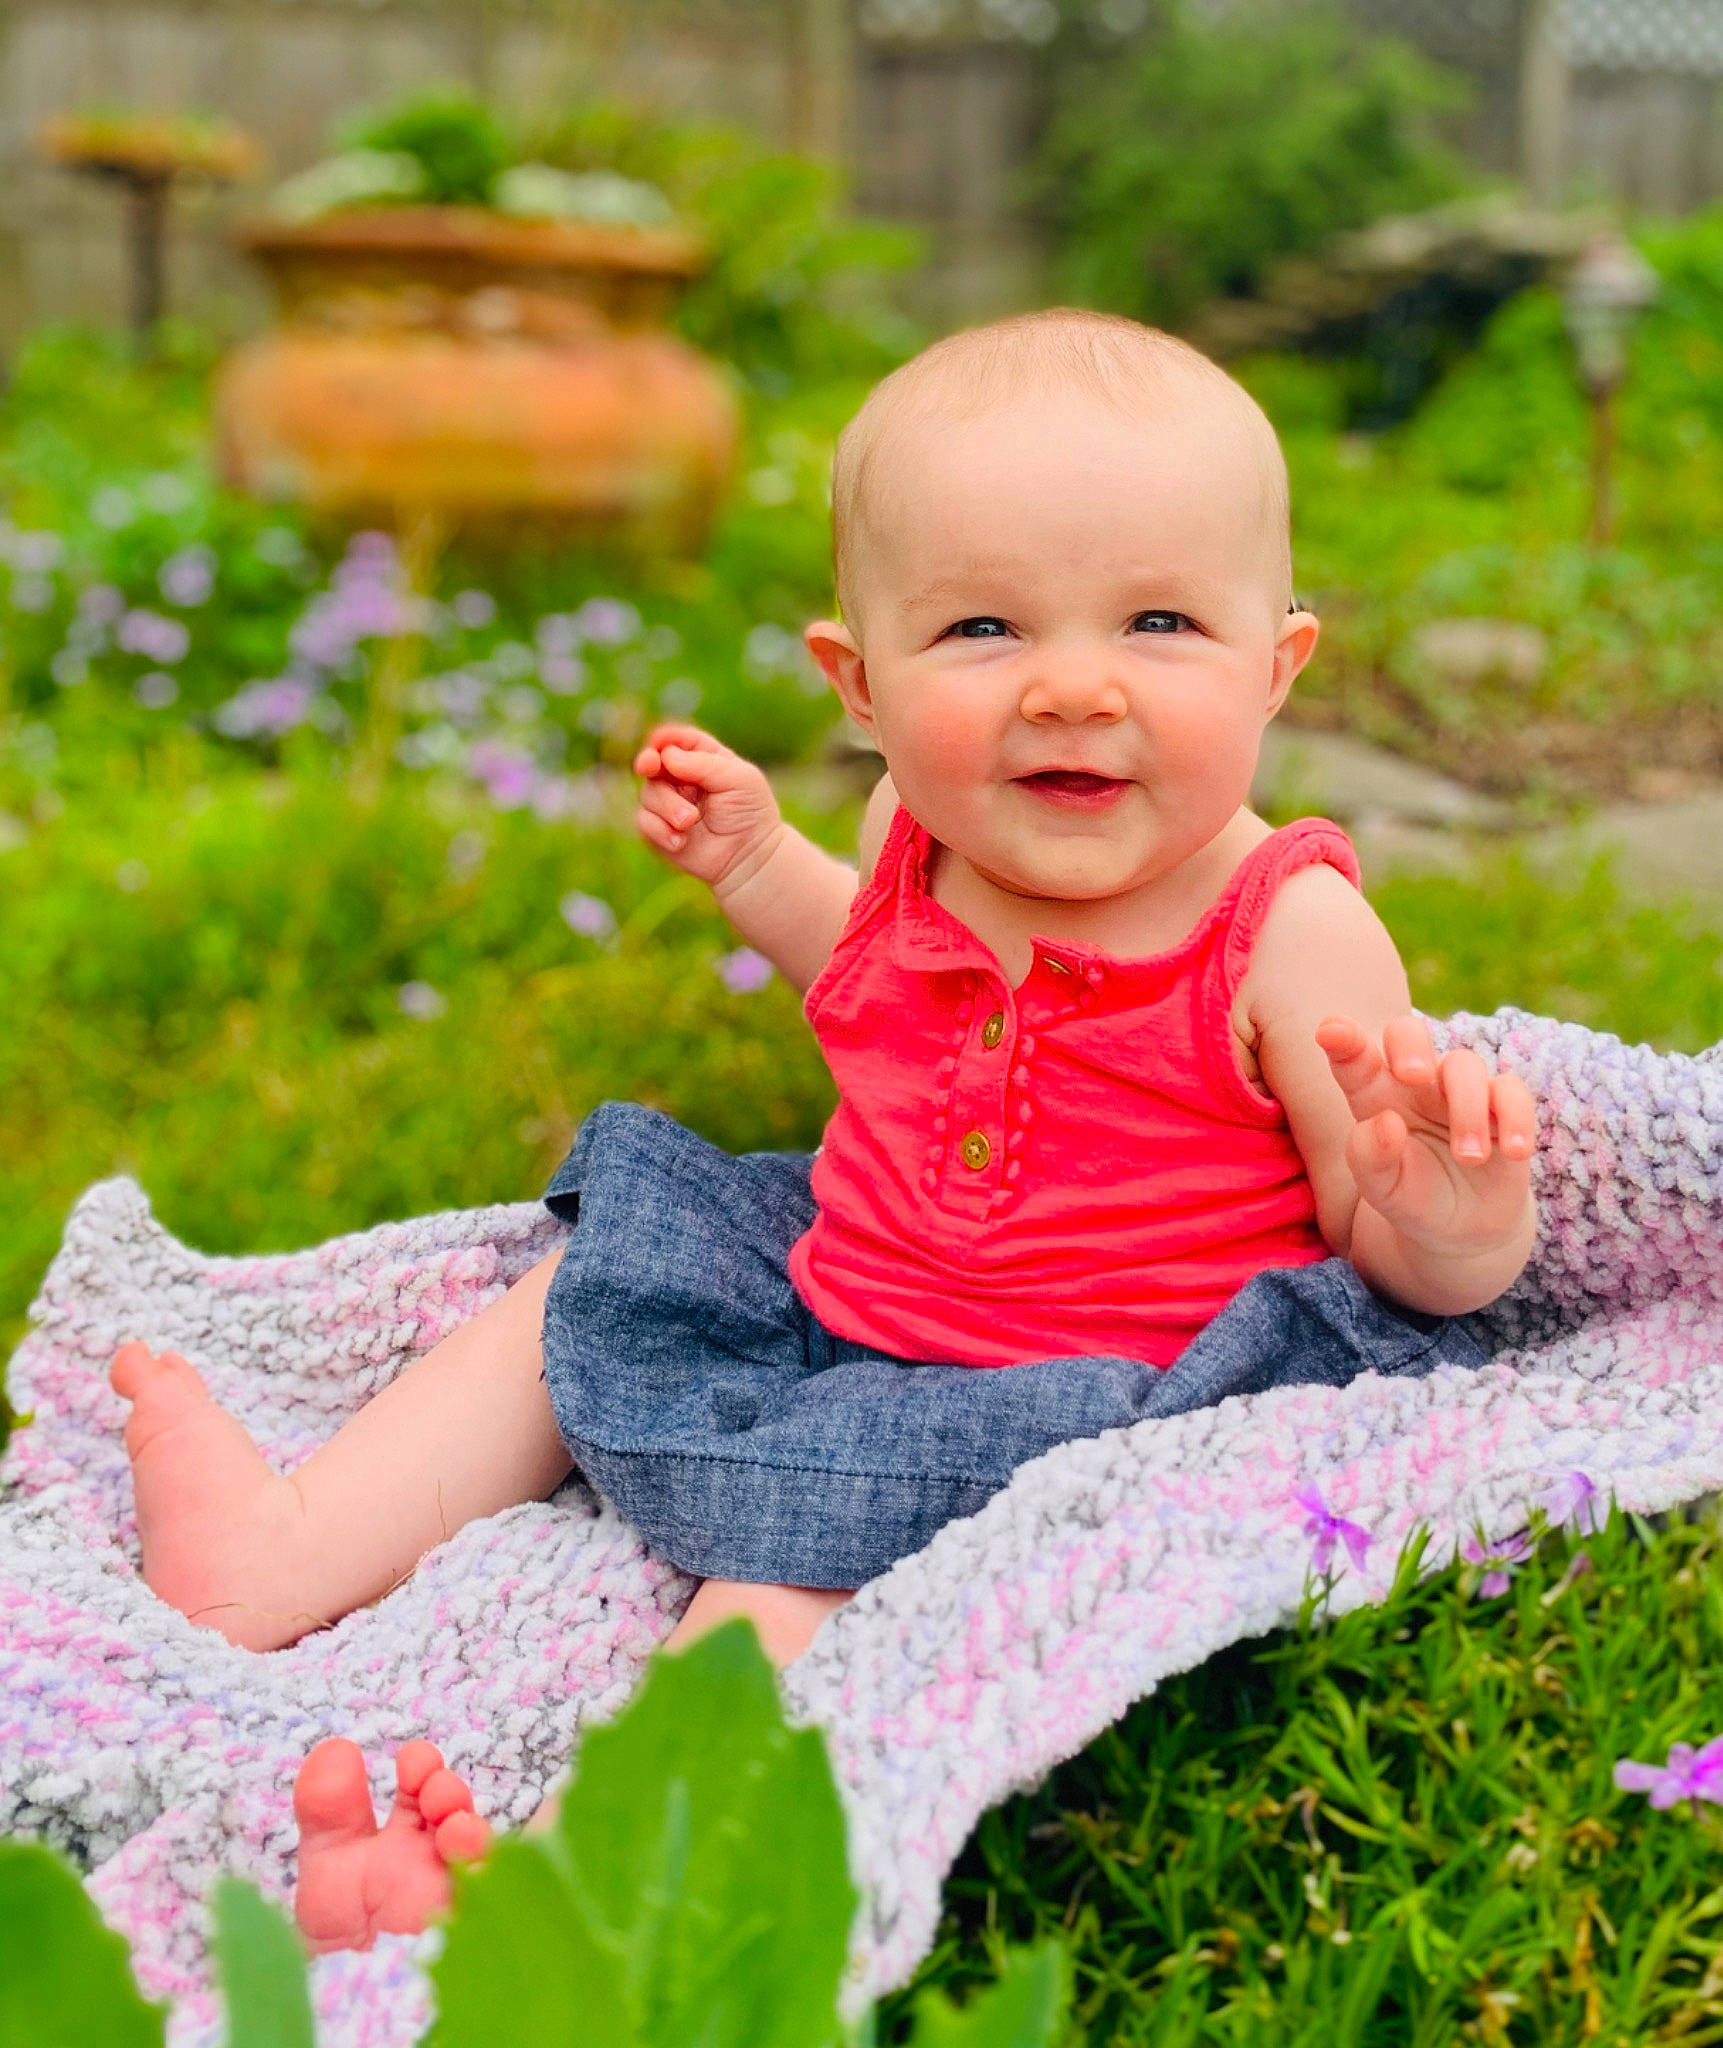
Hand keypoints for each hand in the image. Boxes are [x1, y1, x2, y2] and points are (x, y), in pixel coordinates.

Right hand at [632, 724, 781, 892]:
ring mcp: (669, 804)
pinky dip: (659, 830)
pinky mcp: (660, 829)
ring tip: (690, 821)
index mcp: (703, 758)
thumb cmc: (751, 813)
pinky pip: (644, 822)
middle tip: (648, 766)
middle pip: (653, 762)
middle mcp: (682, 778)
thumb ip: (705, 764)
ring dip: (667, 807)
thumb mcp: (739, 779)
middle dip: (648, 762)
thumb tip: (667, 756)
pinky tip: (680, 842)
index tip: (658, 743)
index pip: (678, 740)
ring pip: (648, 793)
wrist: (749, 856)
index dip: (664, 739)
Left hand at [1316, 1014, 1535, 1260]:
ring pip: (1464, 1065)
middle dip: (1409, 1045)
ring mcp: (1459, 1090)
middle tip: (1414, 1076)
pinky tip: (1514, 1151)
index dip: (1342, 1041)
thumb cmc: (1412, 1198)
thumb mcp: (1382, 1190)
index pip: (1354, 1061)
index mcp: (1375, 1097)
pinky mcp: (1501, 1106)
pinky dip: (1516, 1117)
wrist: (1463, 1228)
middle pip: (1408, 1034)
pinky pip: (1511, 1091)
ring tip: (1469, 1158)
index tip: (1330, 1032)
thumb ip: (1370, 1159)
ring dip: (1467, 1109)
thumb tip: (1385, 1122)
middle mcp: (1415, 1084)